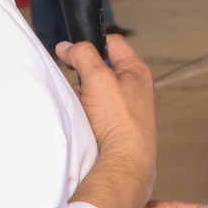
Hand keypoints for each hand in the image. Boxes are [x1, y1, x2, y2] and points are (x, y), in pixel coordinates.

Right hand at [57, 36, 157, 207]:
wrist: (124, 164)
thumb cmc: (119, 122)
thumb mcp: (97, 77)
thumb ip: (83, 55)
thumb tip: (69, 47)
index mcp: (138, 72)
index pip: (113, 43)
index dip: (89, 44)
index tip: (70, 53)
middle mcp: (139, 89)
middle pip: (105, 69)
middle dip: (86, 73)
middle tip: (76, 83)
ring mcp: (132, 110)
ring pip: (102, 92)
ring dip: (86, 95)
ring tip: (82, 105)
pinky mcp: (123, 128)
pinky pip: (102, 113)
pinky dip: (90, 114)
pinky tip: (85, 121)